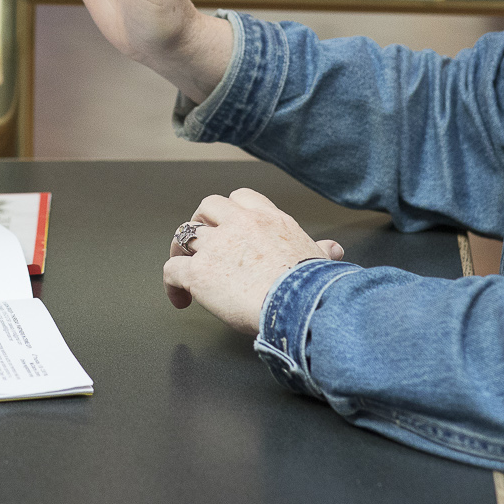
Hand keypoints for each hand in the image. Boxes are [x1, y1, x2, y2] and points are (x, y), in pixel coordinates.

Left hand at [163, 189, 345, 336]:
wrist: (301, 305)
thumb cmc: (313, 287)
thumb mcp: (318, 259)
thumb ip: (320, 250)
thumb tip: (332, 249)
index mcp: (267, 219)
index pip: (241, 198)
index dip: (230, 211)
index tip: (229, 228)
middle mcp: (239, 225)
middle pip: (207, 207)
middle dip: (200, 223)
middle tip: (200, 244)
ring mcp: (216, 247)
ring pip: (184, 234)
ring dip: (181, 250)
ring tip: (184, 268)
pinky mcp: (198, 273)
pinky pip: (172, 270)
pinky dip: (171, 284)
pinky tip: (180, 299)